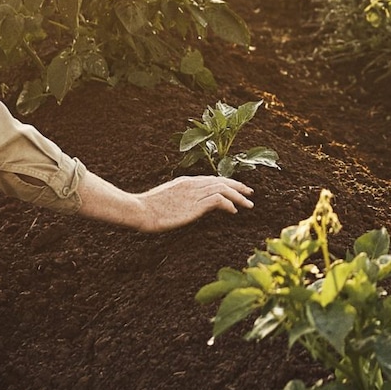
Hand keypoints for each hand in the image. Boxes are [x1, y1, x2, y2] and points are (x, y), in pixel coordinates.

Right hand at [133, 174, 253, 231]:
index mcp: (186, 181)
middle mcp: (192, 184)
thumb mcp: (167, 199)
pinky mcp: (194, 204)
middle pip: (221, 181)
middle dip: (238, 186)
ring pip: (223, 189)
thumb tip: (187, 206)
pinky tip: (234, 210)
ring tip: (248, 204)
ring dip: (238, 196)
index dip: (227, 183)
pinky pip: (218, 200)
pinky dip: (228, 203)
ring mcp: (194, 193)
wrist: (140, 210)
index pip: (212, 179)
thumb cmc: (148, 208)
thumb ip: (180, 199)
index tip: (237, 188)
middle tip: (250, 193)